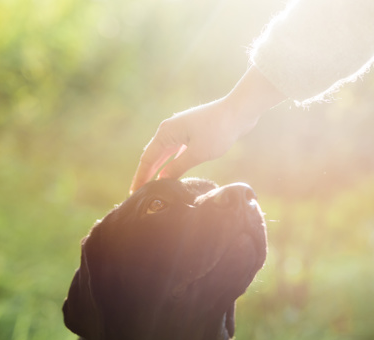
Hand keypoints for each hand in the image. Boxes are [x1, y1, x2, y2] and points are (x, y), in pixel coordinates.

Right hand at [130, 99, 247, 193]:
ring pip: (164, 153)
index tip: (134, 193)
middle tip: (138, 193)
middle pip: (153, 156)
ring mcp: (180, 130)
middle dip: (146, 174)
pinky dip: (170, 163)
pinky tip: (169, 173)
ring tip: (151, 185)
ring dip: (158, 169)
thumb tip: (162, 179)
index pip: (147, 159)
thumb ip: (177, 167)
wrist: (239, 111)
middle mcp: (169, 129)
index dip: (140, 177)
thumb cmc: (218, 131)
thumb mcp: (197, 154)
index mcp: (166, 132)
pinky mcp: (191, 133)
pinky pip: (175, 151)